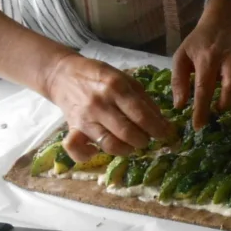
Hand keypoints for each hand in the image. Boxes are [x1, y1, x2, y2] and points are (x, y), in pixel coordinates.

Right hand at [43, 54, 173, 161]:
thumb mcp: (126, 79)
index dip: (158, 129)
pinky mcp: (72, 129)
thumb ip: (144, 100)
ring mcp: (85, 118)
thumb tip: (163, 122)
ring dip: (126, 150)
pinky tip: (98, 151)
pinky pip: (77, 150)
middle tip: (147, 138)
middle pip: (128, 133)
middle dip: (144, 140)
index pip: (141, 115)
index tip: (167, 134)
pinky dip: (88, 155)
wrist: (63, 75)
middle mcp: (100, 104)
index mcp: (116, 87)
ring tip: (131, 145)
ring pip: (110, 145)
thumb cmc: (100, 77)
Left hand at [172, 0, 230, 130]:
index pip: (203, 87)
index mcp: (207, 58)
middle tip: (218, 108)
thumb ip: (178, 80)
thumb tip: (180, 105)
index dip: (202, 109)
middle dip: (225, 103)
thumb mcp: (181, 56)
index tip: (199, 126)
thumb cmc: (199, 44)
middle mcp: (228, 59)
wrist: (223, 24)